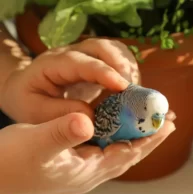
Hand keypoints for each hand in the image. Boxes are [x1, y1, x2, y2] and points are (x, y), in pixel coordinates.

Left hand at [0, 38, 139, 122]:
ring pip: (113, 49)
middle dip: (120, 65)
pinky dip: (128, 70)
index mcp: (51, 65)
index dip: (103, 72)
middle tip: (133, 89)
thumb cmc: (30, 101)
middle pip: (100, 47)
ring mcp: (85, 55)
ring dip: (128, 67)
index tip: (122, 86)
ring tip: (135, 90)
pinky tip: (130, 88)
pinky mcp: (97, 61)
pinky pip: (118, 58)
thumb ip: (61, 115)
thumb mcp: (36, 113)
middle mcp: (71, 54)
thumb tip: (92, 118)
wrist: (28, 88)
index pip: (79, 62)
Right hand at [0, 112, 175, 193]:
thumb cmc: (10, 159)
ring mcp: (84, 167)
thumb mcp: (34, 143)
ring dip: (138, 135)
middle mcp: (90, 172)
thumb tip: (87, 121)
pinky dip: (119, 134)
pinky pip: (107, 146)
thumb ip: (61, 132)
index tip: (168, 124)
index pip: (128, 153)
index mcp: (86, 171)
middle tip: (169, 121)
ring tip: (153, 123)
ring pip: (120, 149)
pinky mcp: (77, 160)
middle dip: (150, 138)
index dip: (149, 139)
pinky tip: (123, 124)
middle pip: (129, 153)